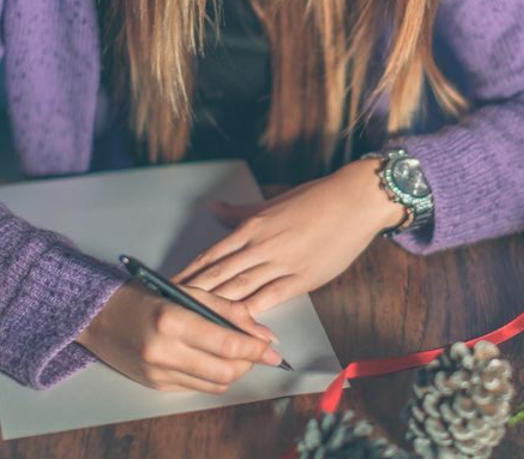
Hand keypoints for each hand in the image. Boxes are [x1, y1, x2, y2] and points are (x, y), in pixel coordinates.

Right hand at [76, 279, 284, 392]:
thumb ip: (229, 311)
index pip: (227, 344)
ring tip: (236, 354)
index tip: (273, 350)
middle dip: (248, 363)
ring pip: (214, 384)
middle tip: (256, 351)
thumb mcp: (189, 291)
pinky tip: (212, 360)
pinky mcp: (156, 385)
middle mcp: (164, 351)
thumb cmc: (146, 297)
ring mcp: (159, 372)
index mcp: (173, 320)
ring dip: (233, 372)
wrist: (100, 317)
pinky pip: (197, 387)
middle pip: (225, 371)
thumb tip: (264, 335)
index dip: (256, 349)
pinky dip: (213, 376)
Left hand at [171, 159, 408, 314]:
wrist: (355, 201)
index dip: (188, 273)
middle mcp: (261, 245)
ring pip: (239, 289)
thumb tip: (214, 208)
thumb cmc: (317, 198)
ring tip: (193, 322)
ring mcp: (281, 263)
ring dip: (216, 306)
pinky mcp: (302, 278)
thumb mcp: (274, 201)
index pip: (211, 255)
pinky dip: (252, 313)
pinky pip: (270, 298)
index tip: (167, 287)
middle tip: (170, 311)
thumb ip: (241, 210)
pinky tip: (236, 325)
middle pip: (218, 275)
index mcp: (252, 226)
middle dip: (193, 294)